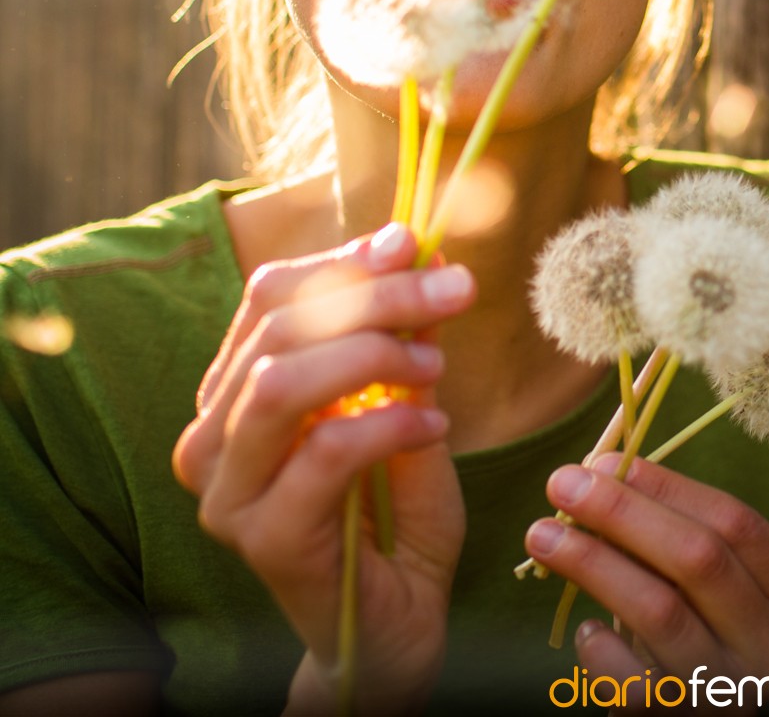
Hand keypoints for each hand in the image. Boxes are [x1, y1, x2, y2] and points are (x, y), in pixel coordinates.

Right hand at [172, 223, 475, 714]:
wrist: (394, 628)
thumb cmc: (394, 514)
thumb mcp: (405, 404)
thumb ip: (404, 338)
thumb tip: (424, 251)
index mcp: (233, 392)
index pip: (269, 297)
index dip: (342, 259)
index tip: (412, 244)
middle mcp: (211, 436)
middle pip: (280, 330)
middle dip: (377, 297)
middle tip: (454, 291)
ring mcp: (226, 491)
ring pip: (281, 382)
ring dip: (373, 354)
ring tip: (435, 367)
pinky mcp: (262, 537)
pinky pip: (323, 451)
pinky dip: (388, 423)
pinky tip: (433, 424)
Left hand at [524, 455, 768, 709]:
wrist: (699, 715)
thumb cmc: (697, 622)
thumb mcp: (700, 575)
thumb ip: (665, 522)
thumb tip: (598, 468)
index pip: (735, 521)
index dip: (667, 486)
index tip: (607, 460)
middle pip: (699, 559)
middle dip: (622, 512)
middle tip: (562, 482)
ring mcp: (733, 693)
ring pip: (661, 612)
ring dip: (593, 563)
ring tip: (542, 535)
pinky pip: (633, 683)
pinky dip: (600, 648)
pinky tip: (585, 628)